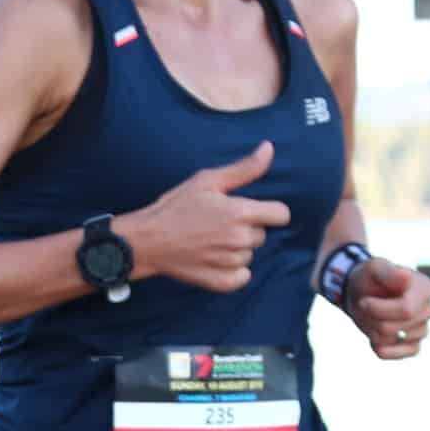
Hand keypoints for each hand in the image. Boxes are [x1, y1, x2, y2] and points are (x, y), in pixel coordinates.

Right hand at [118, 146, 287, 292]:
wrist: (148, 239)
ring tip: (210, 239)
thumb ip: (244, 168)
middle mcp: (240, 239)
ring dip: (237, 248)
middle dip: (247, 227)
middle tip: (218, 223)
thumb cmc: (175, 207)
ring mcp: (231, 262)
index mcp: (240, 213)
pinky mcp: (222, 282)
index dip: (269, 210)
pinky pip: (243, 276)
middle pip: (262, 234)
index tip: (251, 209)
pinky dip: (233, 270)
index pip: (281, 214)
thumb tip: (268, 148)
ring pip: (250, 253)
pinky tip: (214, 258)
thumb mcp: (208, 180)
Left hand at [345, 254, 429, 360]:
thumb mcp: (374, 268)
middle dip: (372, 318)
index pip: (406, 310)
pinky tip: (374, 340)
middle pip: (392, 327)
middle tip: (366, 306)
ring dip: (372, 330)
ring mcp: (422, 329)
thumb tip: (406, 276)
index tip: (364, 302)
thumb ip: (387, 271)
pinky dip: (384, 349)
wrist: (364, 293)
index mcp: (425, 288)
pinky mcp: (414, 346)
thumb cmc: (371, 278)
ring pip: (391, 339)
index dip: (379, 309)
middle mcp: (428, 309)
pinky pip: (402, 355)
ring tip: (372, 316)